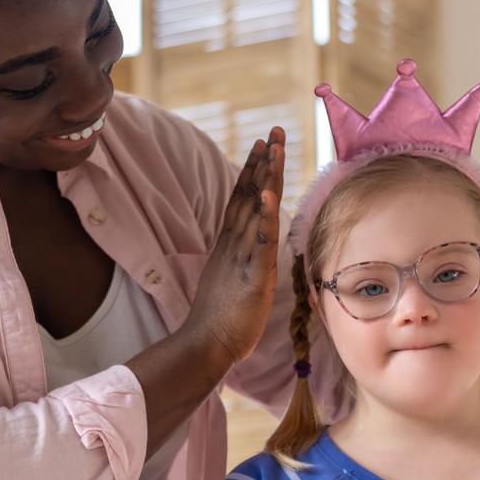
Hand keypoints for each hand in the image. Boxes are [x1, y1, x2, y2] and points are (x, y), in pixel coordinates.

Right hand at [186, 127, 286, 365]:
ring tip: (275, 147)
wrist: (205, 346)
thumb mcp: (231, 285)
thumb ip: (239, 266)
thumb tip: (249, 260)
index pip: (242, 201)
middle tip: (273, 132)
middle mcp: (234, 245)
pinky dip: (266, 216)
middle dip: (263, 162)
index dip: (252, 172)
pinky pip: (262, 241)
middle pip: (250, 195)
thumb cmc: (219, 324)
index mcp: (229, 246)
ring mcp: (242, 258)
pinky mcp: (253, 276)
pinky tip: (270, 193)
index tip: (262, 146)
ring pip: (256, 210)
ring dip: (267, 178)